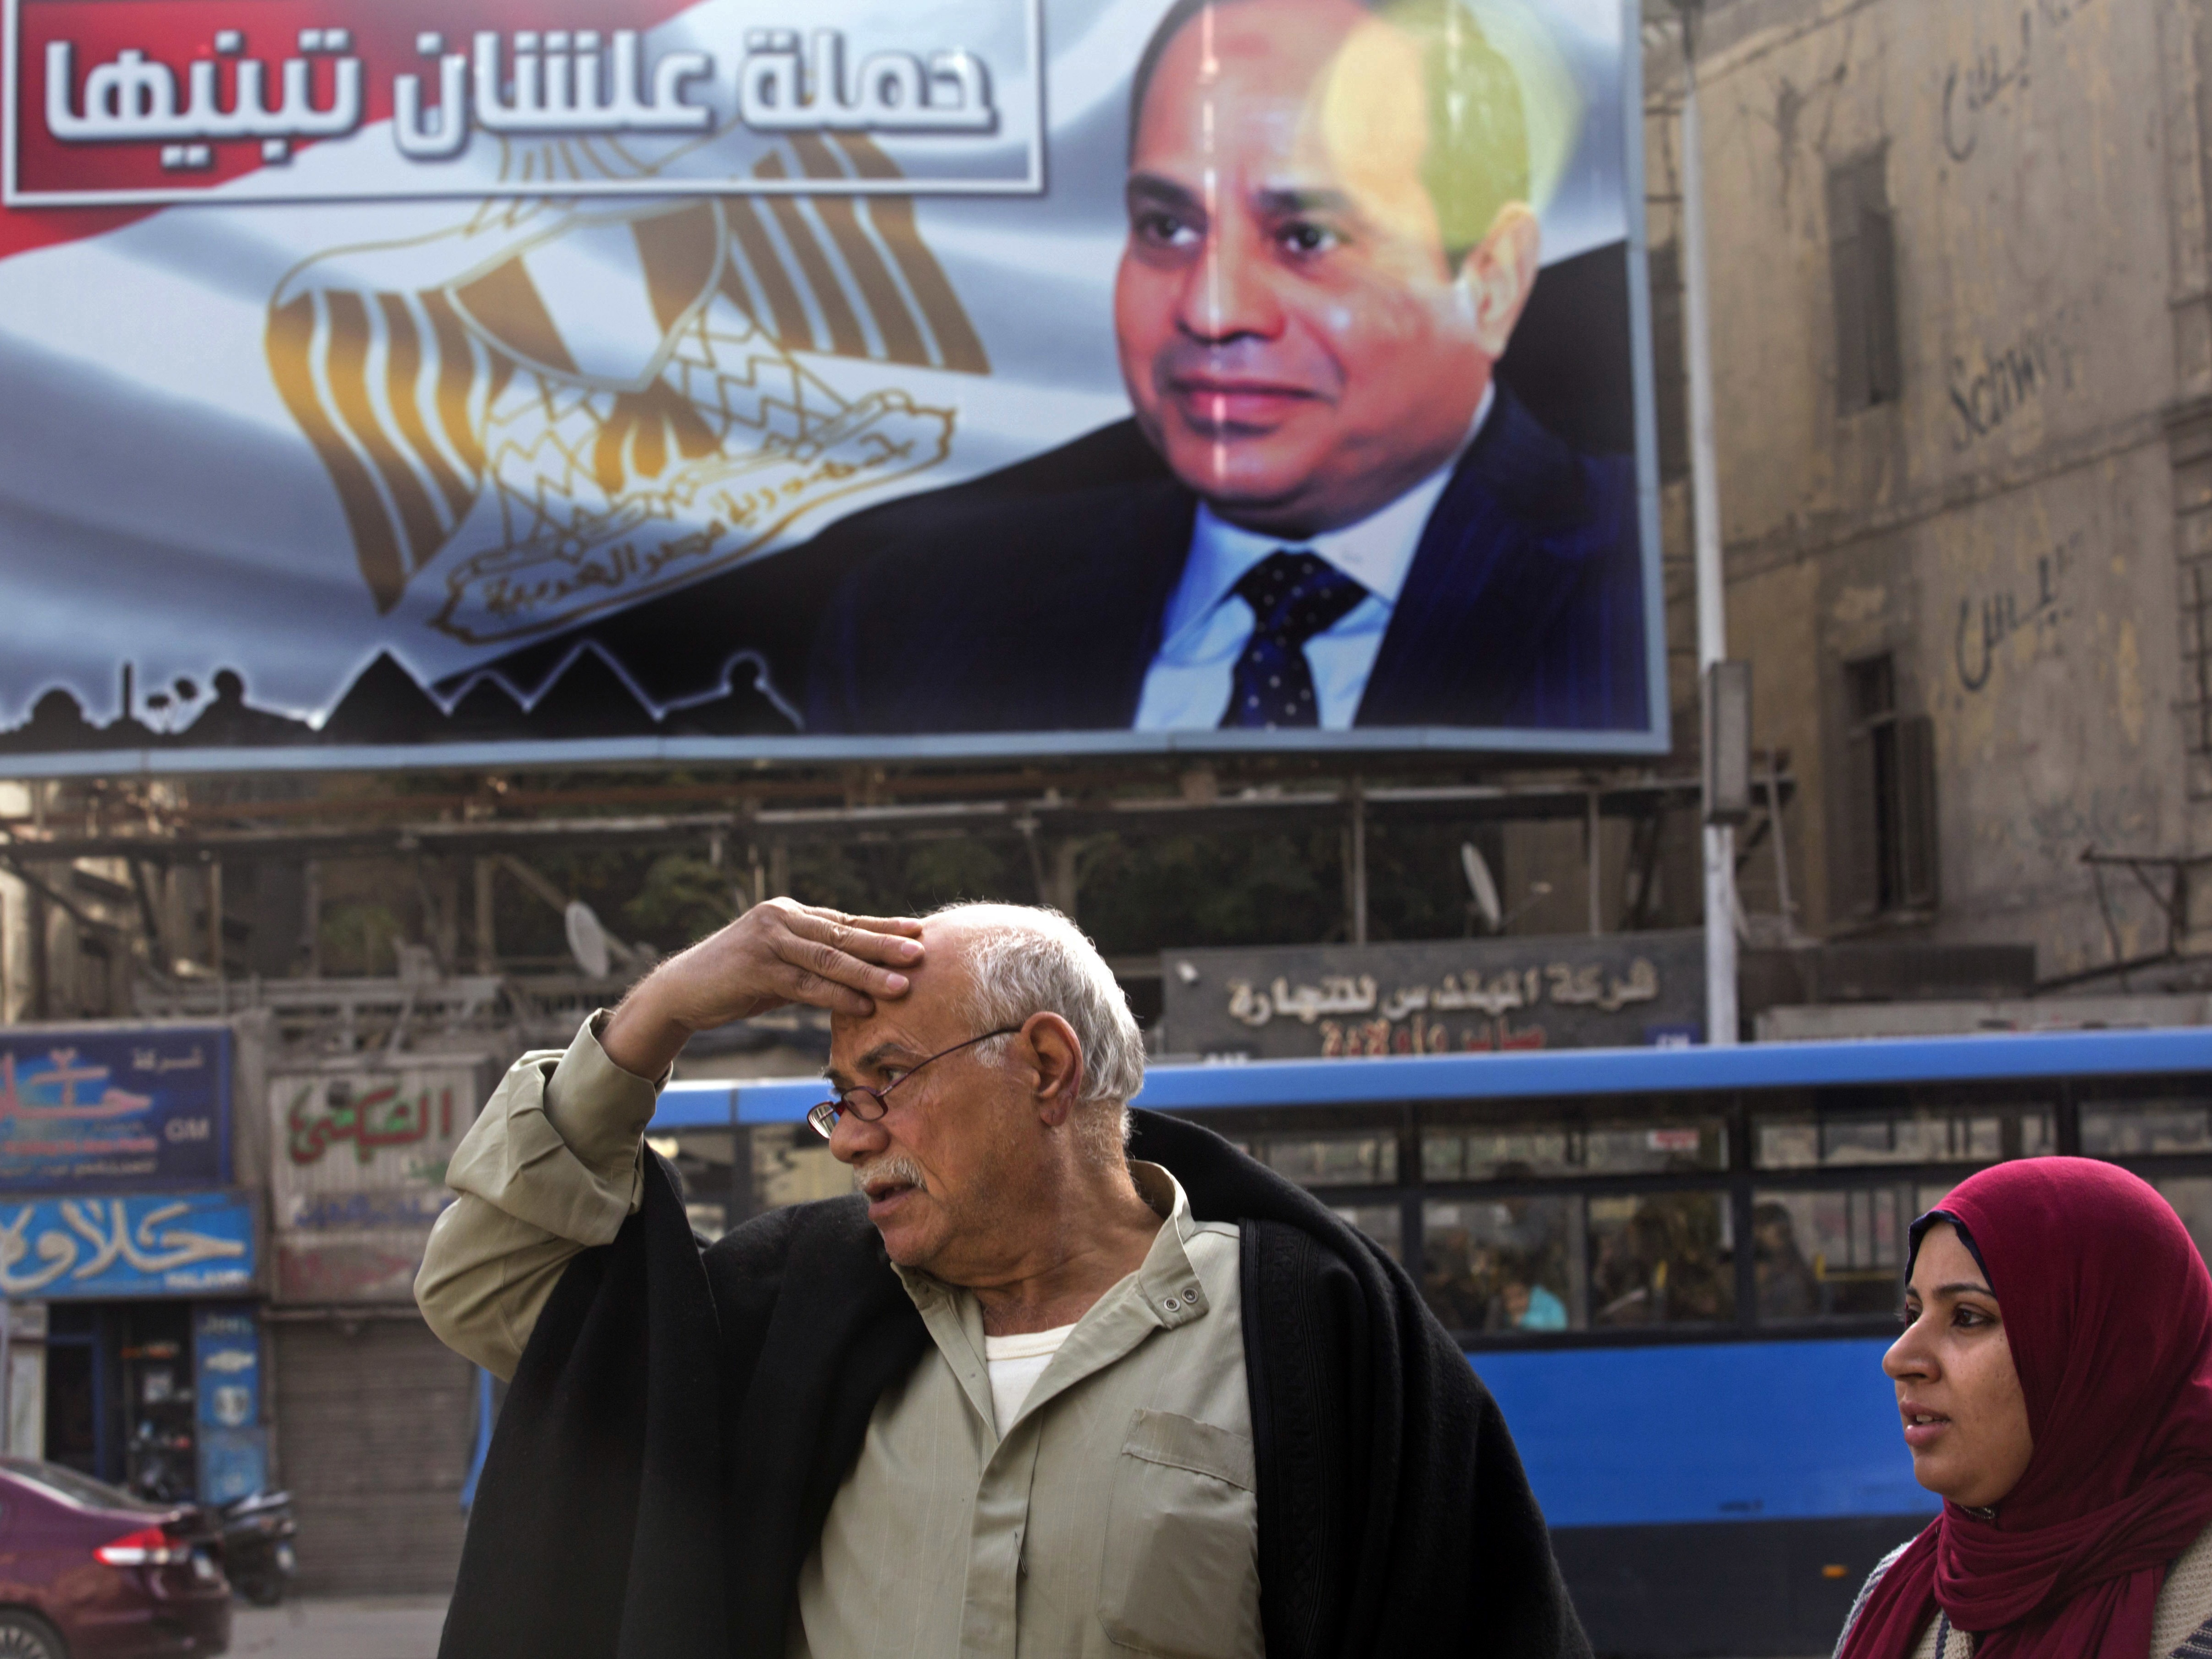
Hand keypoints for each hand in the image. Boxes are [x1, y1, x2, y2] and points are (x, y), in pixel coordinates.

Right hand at [600, 899, 924, 1078]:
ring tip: (902, 985)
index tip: (919, 931)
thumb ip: (813, 963)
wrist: (681, 992)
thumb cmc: (736, 981)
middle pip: (842, 935)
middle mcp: (779, 919)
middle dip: (885, 945)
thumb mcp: (779, 965)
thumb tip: (860, 975)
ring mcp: (766, 941)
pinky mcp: (755, 967)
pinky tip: (864, 1005)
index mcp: (789, 913)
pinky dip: (837, 996)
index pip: (845, 921)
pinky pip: (805, 984)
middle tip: (921, 953)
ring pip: (828, 959)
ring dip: (868, 973)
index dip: (882, 927)